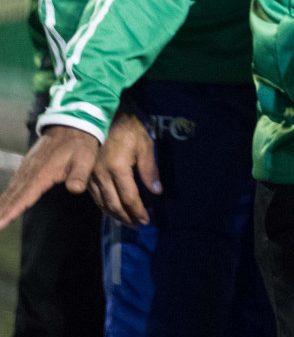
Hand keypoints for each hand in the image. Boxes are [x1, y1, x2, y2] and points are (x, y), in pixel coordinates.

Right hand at [0, 126, 100, 227]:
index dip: (13, 210)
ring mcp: (28, 168)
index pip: (25, 196)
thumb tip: (75, 190)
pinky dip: (7, 194)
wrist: (72, 125)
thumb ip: (79, 175)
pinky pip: (14, 182)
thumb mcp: (85, 159)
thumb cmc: (80, 144)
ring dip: (2, 204)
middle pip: (13, 196)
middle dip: (1, 212)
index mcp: (43, 174)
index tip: (0, 223)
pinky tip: (4, 201)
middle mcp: (31, 172)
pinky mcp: (28, 164)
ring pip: (12, 190)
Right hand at [90, 111, 159, 225]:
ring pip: (102, 203)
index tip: (146, 220)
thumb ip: (149, 169)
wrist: (103, 118)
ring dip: (115, 215)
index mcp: (118, 168)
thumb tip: (156, 191)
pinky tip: (111, 211)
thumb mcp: (145, 145)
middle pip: (114, 204)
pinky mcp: (87, 174)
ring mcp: (92, 176)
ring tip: (127, 222)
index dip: (138, 211)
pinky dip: (104, 207)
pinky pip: (95, 196)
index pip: (129, 197)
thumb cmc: (129, 129)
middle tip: (137, 225)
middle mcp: (102, 175)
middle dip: (126, 217)